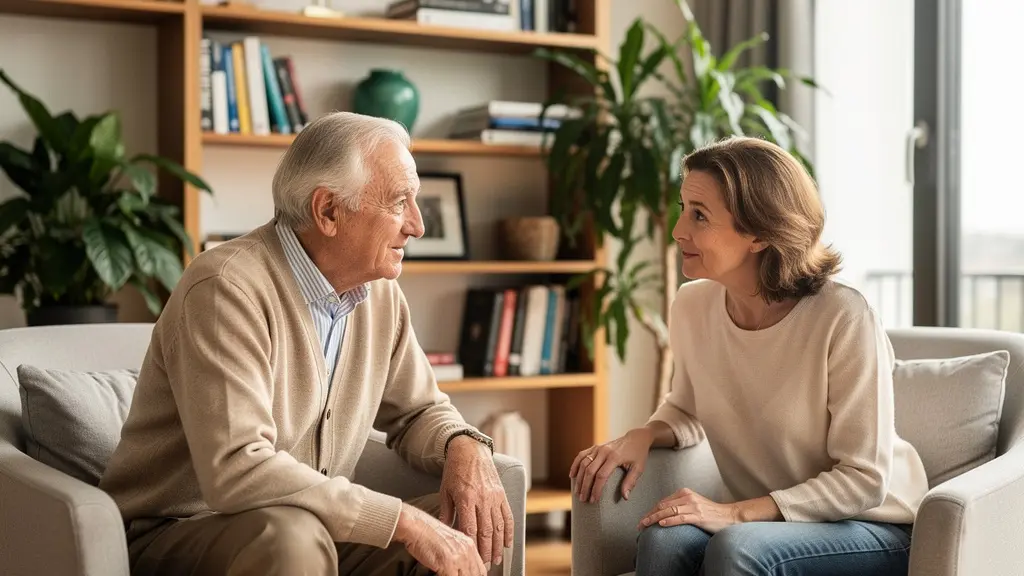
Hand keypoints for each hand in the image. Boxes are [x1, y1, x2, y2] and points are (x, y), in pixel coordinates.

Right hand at [394, 502, 486, 575]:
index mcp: (469, 544)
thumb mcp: (449, 541)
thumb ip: (458, 552)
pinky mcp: (448, 564)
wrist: (415, 526)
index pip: (481, 569)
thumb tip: (459, 567)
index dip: (475, 575)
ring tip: (447, 574)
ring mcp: (459, 557)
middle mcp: (467, 550)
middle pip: (476, 574)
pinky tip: (439, 575)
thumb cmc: (426, 532)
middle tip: (455, 575)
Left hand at [440, 435, 513, 566]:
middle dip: (486, 551)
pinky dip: (509, 531)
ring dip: (498, 545)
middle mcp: (482, 499)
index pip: (470, 529)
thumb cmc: (455, 470)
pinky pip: (507, 515)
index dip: (473, 546)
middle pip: (486, 531)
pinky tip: (507, 543)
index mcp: (466, 498)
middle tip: (485, 565)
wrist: (470, 449)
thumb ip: (446, 511)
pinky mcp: (501, 494)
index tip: (473, 558)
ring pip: (499, 526)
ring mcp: (494, 497)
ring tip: (496, 559)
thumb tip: (446, 530)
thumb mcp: (445, 490)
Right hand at [570, 427, 653, 502]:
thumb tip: (625, 498)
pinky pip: (582, 455)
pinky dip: (575, 465)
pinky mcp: (595, 447)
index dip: (596, 489)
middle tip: (583, 499)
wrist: (636, 438)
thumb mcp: (638, 468)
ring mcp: (598, 448)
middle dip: (585, 487)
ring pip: (583, 464)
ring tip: (578, 492)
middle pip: (590, 471)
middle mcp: (604, 451)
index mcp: (615, 457)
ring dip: (579, 479)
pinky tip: (572, 476)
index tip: (594, 500)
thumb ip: (630, 482)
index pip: (601, 476)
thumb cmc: (638, 455)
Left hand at [638, 488, 739, 533]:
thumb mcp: (693, 503)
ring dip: (655, 518)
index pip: (663, 502)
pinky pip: (680, 518)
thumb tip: (663, 512)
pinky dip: (669, 521)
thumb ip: (679, 505)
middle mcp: (687, 497)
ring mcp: (693, 506)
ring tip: (646, 524)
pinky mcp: (698, 516)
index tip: (643, 518)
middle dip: (650, 515)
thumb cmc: (710, 511)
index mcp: (685, 492)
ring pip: (669, 511)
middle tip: (640, 524)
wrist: (728, 515)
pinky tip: (661, 524)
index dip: (651, 510)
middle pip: (663, 506)